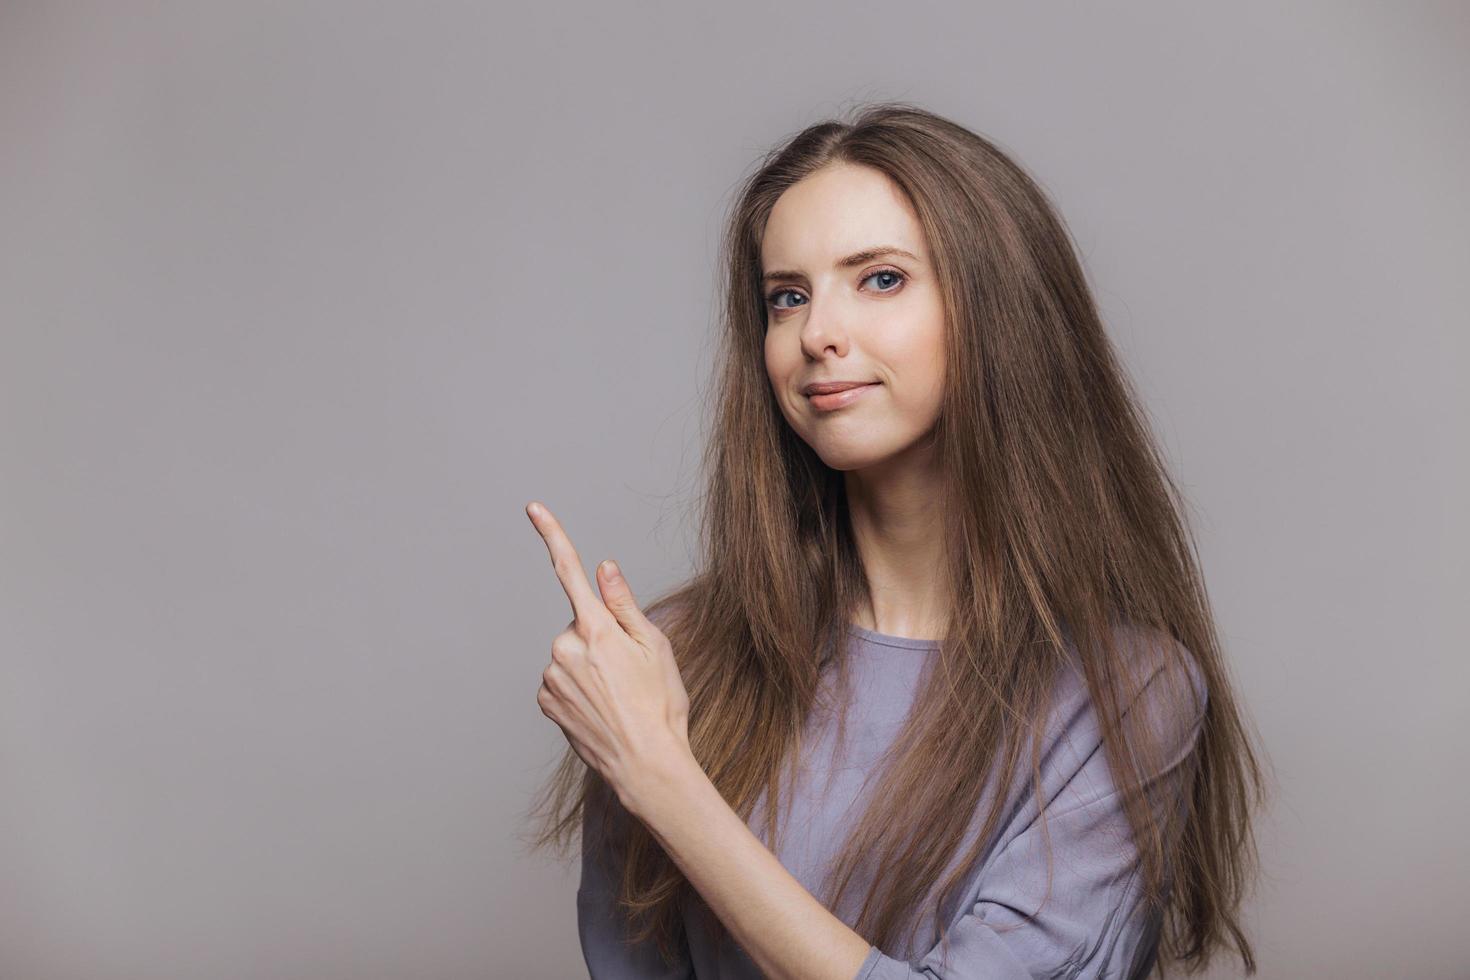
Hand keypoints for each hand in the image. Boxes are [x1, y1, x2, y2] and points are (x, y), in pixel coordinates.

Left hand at [525, 500, 691, 805]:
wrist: (646, 764)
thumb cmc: (660, 704)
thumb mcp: (654, 647)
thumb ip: (624, 604)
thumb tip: (604, 567)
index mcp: (596, 629)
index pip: (570, 571)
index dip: (552, 535)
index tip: (533, 508)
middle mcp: (565, 648)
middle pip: (580, 626)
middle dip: (599, 639)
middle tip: (629, 671)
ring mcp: (551, 676)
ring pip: (569, 654)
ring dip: (588, 666)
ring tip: (617, 695)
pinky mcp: (544, 701)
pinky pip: (560, 680)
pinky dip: (577, 688)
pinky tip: (600, 708)